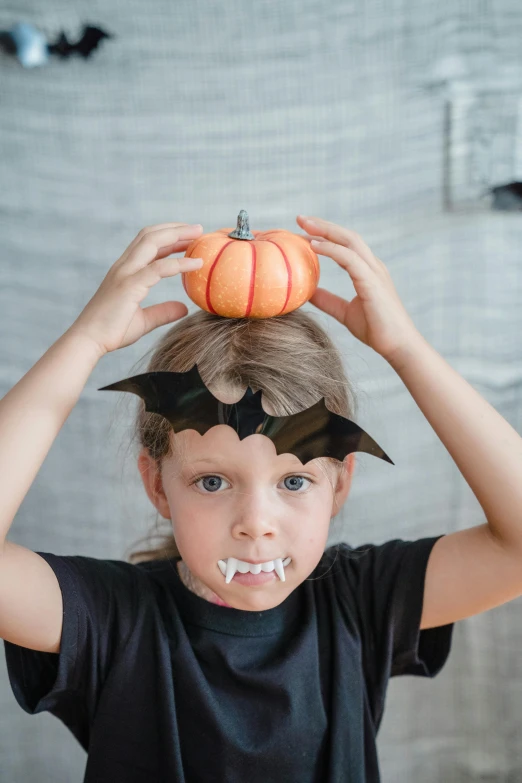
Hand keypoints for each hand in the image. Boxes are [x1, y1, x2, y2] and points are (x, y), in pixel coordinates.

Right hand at [67, 223, 203, 355]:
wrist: (89, 341)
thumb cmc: (111, 332)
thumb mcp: (143, 321)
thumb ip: (162, 312)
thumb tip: (183, 307)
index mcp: (124, 271)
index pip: (146, 243)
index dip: (168, 236)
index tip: (189, 237)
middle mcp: (124, 266)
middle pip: (150, 235)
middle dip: (175, 228)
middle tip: (198, 228)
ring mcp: (125, 273)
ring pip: (152, 242)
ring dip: (177, 235)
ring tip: (199, 234)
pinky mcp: (130, 285)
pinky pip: (159, 268)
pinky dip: (180, 263)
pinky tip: (197, 264)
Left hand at [296, 215, 420, 362]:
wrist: (398, 346)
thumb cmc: (377, 330)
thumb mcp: (345, 312)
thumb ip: (328, 301)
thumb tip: (308, 294)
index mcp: (368, 271)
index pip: (346, 245)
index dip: (326, 235)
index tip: (303, 230)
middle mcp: (372, 266)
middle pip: (347, 236)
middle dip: (323, 225)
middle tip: (300, 218)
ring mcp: (374, 272)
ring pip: (349, 241)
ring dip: (326, 231)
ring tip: (304, 225)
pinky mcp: (372, 282)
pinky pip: (350, 259)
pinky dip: (331, 249)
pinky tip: (314, 246)